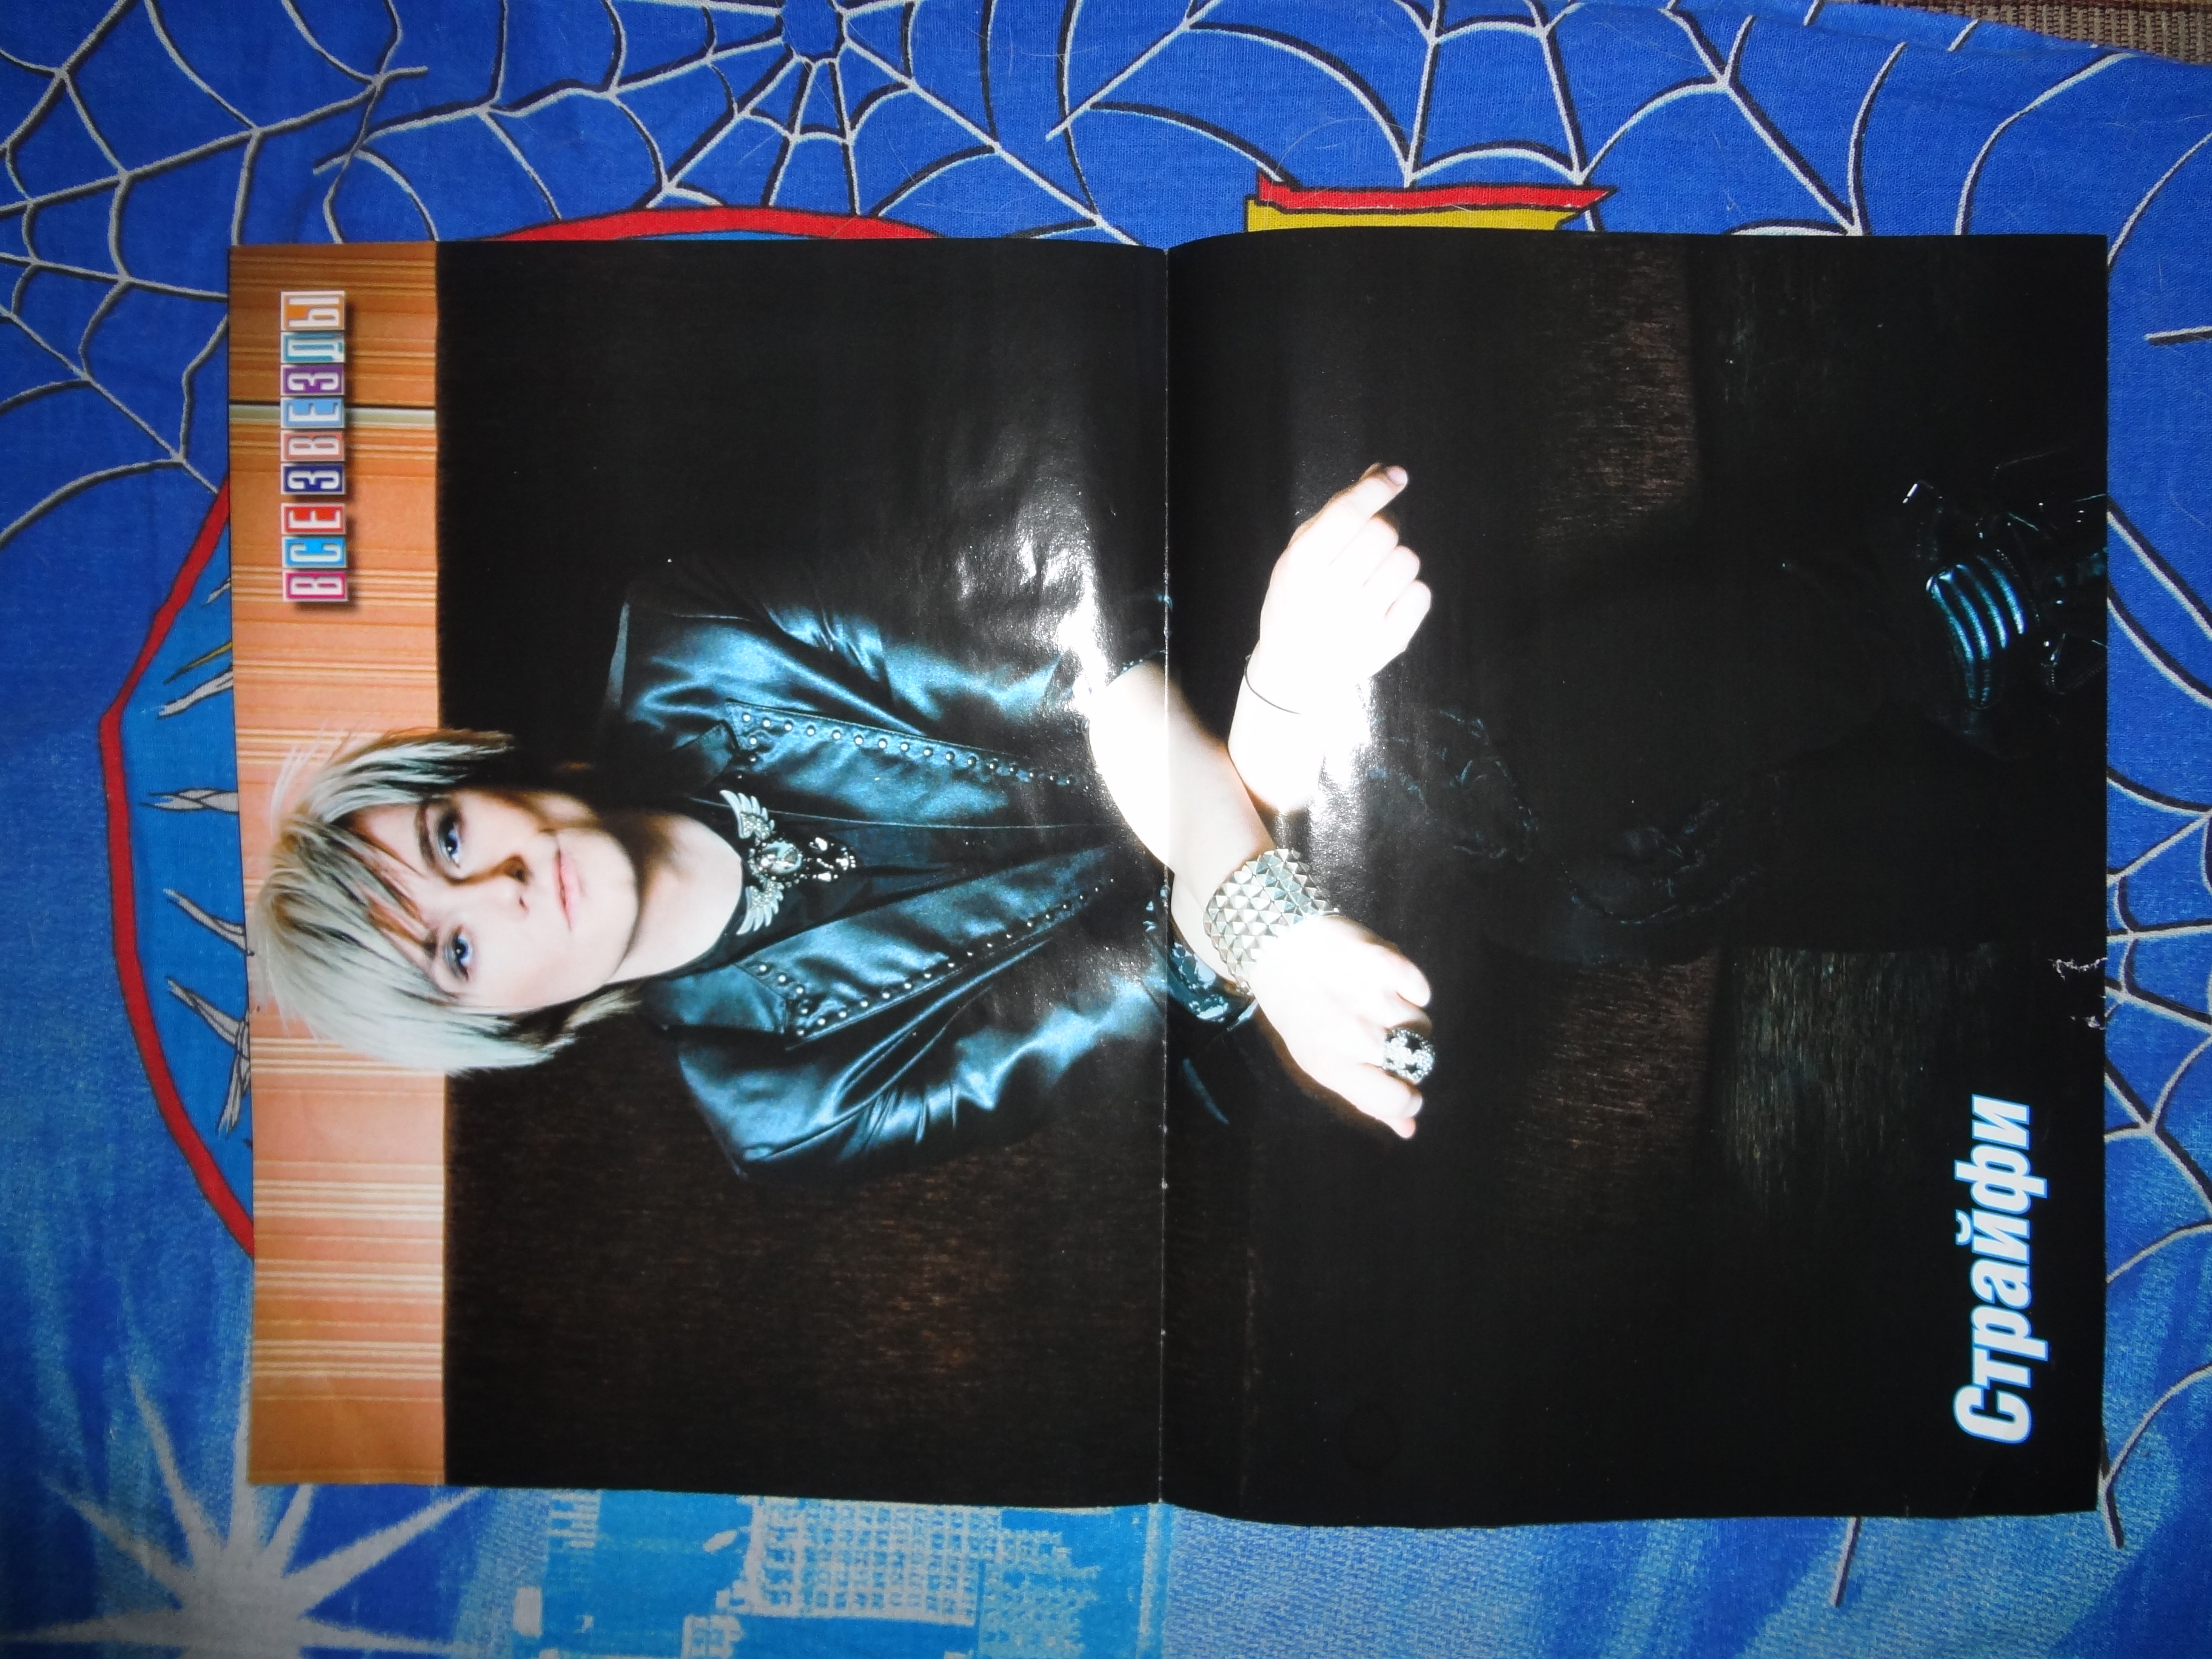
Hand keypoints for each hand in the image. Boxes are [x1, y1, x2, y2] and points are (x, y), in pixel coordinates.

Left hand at [1242, 914, 1432, 1137]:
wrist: (1277, 946)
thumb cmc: (1300, 1012)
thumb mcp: (1320, 1061)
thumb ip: (1365, 1097)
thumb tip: (1408, 1130)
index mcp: (1333, 1065)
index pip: (1396, 1101)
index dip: (1407, 1099)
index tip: (1403, 1086)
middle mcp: (1354, 1035)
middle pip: (1417, 1062)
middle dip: (1406, 1054)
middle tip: (1380, 1035)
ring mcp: (1371, 998)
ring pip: (1422, 1026)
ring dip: (1408, 1020)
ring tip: (1376, 1005)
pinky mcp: (1385, 962)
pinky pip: (1421, 991)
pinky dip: (1410, 988)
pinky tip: (1384, 982)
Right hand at [1244, 465, 1432, 715]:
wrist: (1294, 669)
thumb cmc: (1297, 600)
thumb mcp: (1300, 555)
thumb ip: (1338, 511)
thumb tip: (1381, 471)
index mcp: (1300, 567)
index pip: (1348, 514)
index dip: (1377, 488)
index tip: (1396, 477)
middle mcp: (1329, 594)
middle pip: (1382, 532)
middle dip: (1383, 528)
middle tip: (1371, 544)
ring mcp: (1360, 623)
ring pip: (1407, 560)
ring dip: (1396, 559)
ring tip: (1376, 576)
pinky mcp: (1386, 644)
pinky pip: (1421, 594)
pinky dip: (1410, 590)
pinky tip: (1388, 599)